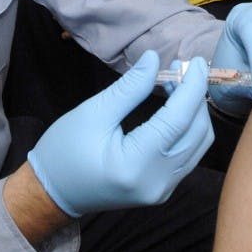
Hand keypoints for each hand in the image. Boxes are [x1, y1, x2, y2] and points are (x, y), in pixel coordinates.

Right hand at [27, 50, 212, 216]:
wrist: (52, 193)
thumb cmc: (64, 151)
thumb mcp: (94, 113)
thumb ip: (129, 87)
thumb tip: (154, 58)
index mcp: (135, 165)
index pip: (179, 120)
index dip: (192, 87)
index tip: (196, 61)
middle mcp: (157, 183)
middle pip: (197, 132)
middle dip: (196, 96)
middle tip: (181, 67)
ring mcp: (162, 190)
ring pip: (199, 144)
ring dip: (195, 111)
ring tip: (176, 83)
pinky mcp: (163, 188)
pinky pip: (189, 153)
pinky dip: (188, 127)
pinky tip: (173, 106)